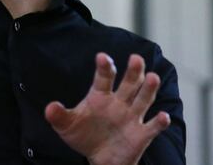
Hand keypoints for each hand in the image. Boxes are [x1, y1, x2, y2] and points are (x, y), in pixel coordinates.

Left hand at [45, 53, 170, 164]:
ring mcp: (132, 116)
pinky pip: (152, 127)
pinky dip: (159, 122)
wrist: (100, 158)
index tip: (102, 57)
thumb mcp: (67, 126)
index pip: (103, 78)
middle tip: (136, 59)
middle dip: (133, 71)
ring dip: (148, 89)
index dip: (104, 67)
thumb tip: (49, 108)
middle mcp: (119, 102)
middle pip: (129, 83)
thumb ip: (59, 116)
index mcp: (100, 95)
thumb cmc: (83, 135)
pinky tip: (162, 117)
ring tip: (152, 78)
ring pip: (143, 99)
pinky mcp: (142, 134)